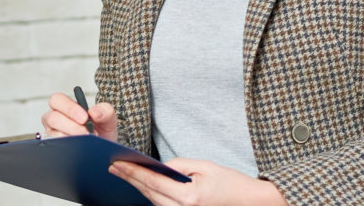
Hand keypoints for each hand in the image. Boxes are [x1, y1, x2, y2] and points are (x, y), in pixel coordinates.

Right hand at [41, 92, 117, 140]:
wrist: (102, 148)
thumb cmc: (101, 130)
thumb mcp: (108, 119)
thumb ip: (105, 111)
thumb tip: (95, 112)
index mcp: (65, 105)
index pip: (58, 100)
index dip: (69, 108)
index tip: (84, 118)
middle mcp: (55, 117)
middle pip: (52, 117)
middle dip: (71, 125)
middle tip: (86, 132)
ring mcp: (52, 133)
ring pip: (54, 133)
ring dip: (72, 137)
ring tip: (87, 141)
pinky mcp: (54, 146)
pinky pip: (56, 146)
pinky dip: (69, 147)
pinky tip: (79, 147)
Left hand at [109, 158, 286, 205]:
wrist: (249, 202)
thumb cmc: (231, 184)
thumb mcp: (206, 167)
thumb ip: (180, 165)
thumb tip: (160, 166)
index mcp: (189, 197)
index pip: (153, 182)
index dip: (133, 172)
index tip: (118, 163)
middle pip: (149, 194)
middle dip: (131, 179)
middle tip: (113, 167)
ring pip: (153, 202)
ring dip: (138, 188)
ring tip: (124, 174)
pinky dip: (151, 196)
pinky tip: (142, 186)